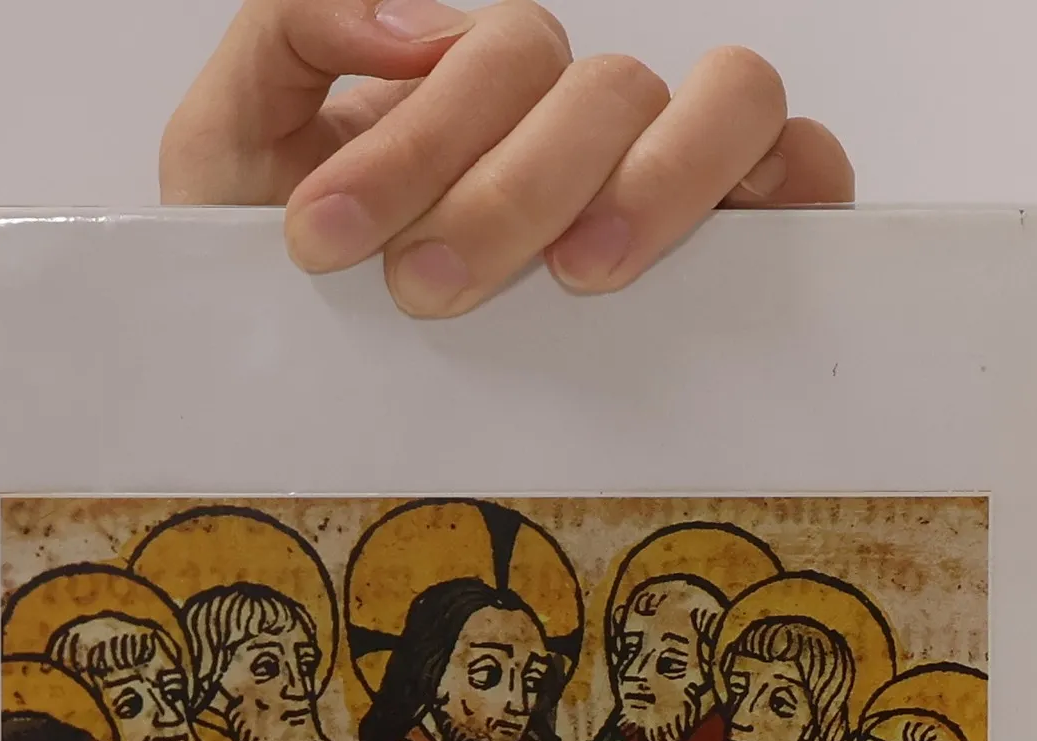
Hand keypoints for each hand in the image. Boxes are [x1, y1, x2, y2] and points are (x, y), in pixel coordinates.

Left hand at [162, 1, 852, 319]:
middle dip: (504, 188)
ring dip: (653, 182)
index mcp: (470, 92)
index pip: (489, 56)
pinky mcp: (743, 243)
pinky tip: (711, 260)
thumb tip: (415, 22)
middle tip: (425, 289)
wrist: (304, 407)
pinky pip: (806, 171)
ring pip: (725, 99)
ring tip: (577, 276)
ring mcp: (667, 173)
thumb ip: (285, 34)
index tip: (322, 239)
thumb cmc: (283, 284)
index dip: (414, 138)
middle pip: (596, 87)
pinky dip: (788, 188)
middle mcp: (574, 122)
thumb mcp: (230, 152)